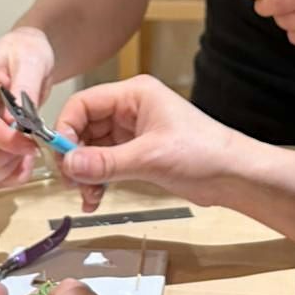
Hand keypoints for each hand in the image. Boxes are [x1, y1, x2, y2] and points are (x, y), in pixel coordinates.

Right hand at [0, 27, 54, 186]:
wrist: (27, 58)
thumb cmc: (25, 55)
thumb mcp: (32, 62)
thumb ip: (25, 90)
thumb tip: (16, 123)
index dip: (2, 139)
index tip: (29, 144)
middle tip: (22, 153)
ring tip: (24, 158)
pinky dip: (4, 177)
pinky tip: (23, 163)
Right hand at [53, 75, 241, 211]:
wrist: (234, 176)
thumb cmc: (204, 154)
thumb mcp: (150, 158)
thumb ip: (106, 162)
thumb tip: (69, 165)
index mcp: (134, 95)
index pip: (83, 104)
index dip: (66, 129)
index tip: (60, 158)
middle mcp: (130, 109)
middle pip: (83, 127)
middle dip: (74, 156)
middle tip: (71, 183)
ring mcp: (133, 132)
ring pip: (92, 149)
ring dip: (84, 173)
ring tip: (87, 196)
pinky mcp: (138, 153)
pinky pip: (105, 163)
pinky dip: (97, 180)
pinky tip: (95, 199)